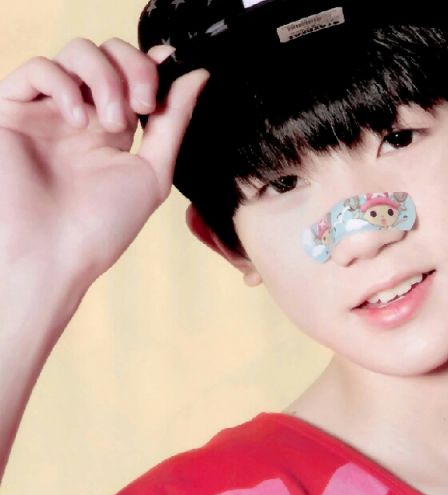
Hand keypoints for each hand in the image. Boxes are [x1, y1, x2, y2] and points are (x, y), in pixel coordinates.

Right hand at [0, 37, 208, 293]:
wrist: (54, 256)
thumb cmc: (102, 227)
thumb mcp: (152, 172)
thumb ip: (173, 123)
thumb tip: (197, 77)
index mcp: (113, 131)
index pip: (133, 75)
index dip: (152, 65)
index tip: (172, 67)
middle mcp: (82, 116)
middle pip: (108, 54)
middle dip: (134, 68)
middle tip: (144, 105)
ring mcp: (48, 112)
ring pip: (77, 52)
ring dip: (105, 78)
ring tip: (115, 122)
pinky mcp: (12, 111)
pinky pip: (37, 68)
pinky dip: (64, 84)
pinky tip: (79, 120)